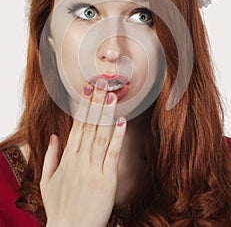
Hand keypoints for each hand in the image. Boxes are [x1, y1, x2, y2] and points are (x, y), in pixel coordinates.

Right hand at [40, 79, 126, 226]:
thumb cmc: (59, 208)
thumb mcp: (47, 181)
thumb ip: (51, 156)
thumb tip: (54, 136)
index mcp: (67, 159)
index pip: (77, 126)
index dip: (84, 107)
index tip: (88, 91)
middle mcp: (80, 160)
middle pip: (89, 125)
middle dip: (96, 103)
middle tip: (102, 83)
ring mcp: (94, 168)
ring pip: (101, 135)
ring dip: (106, 114)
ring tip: (112, 95)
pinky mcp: (107, 179)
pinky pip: (112, 154)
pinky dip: (117, 137)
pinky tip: (122, 121)